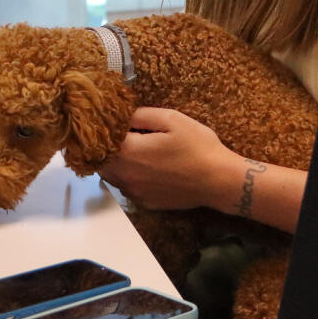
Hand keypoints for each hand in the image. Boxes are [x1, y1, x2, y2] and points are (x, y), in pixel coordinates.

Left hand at [95, 108, 238, 210]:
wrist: (218, 180)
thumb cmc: (198, 146)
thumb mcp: (171, 119)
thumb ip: (140, 115)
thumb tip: (122, 115)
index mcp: (129, 152)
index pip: (99, 140)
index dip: (100, 130)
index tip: (106, 121)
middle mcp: (125, 176)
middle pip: (99, 161)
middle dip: (104, 147)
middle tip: (117, 133)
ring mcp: (134, 192)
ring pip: (111, 176)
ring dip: (115, 163)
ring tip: (131, 149)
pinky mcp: (144, 203)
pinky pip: (126, 187)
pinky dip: (128, 176)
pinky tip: (145, 168)